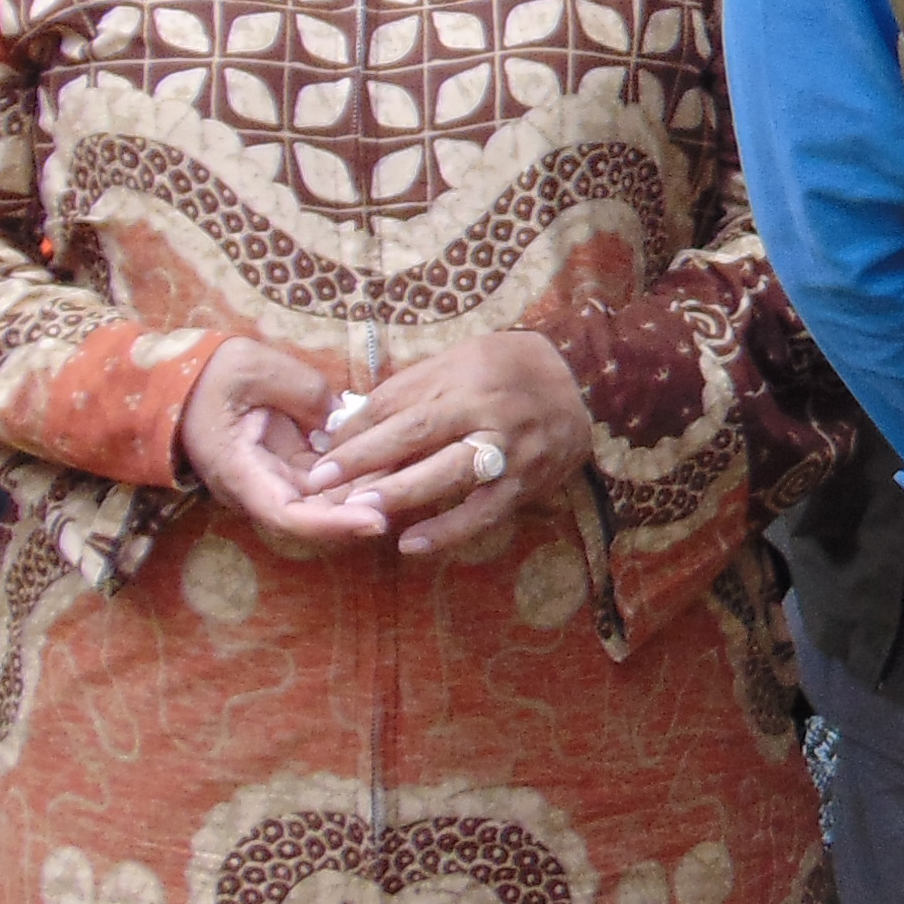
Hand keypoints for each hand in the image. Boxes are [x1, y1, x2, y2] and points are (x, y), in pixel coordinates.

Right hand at [178, 337, 390, 549]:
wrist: (180, 379)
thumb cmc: (209, 373)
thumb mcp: (255, 368)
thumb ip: (302, 392)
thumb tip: (343, 419)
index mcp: (239, 471)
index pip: (288, 515)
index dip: (332, 523)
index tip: (375, 519)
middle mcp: (256, 488)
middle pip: (314, 516)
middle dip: (359, 508)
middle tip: (408, 492)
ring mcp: (271, 480)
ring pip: (322, 502)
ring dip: (360, 493)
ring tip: (406, 475)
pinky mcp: (285, 469)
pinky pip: (323, 483)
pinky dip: (353, 477)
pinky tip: (387, 463)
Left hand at [299, 330, 590, 560]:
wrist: (585, 383)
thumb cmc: (508, 368)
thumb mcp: (459, 360)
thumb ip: (408, 391)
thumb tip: (349, 422)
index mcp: (464, 376)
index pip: (399, 404)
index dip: (357, 430)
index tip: (318, 452)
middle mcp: (487, 410)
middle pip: (418, 435)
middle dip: (366, 461)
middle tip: (321, 484)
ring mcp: (511, 448)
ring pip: (450, 474)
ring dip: (402, 494)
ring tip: (359, 510)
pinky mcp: (528, 482)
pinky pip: (484, 511)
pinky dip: (448, 530)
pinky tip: (412, 543)